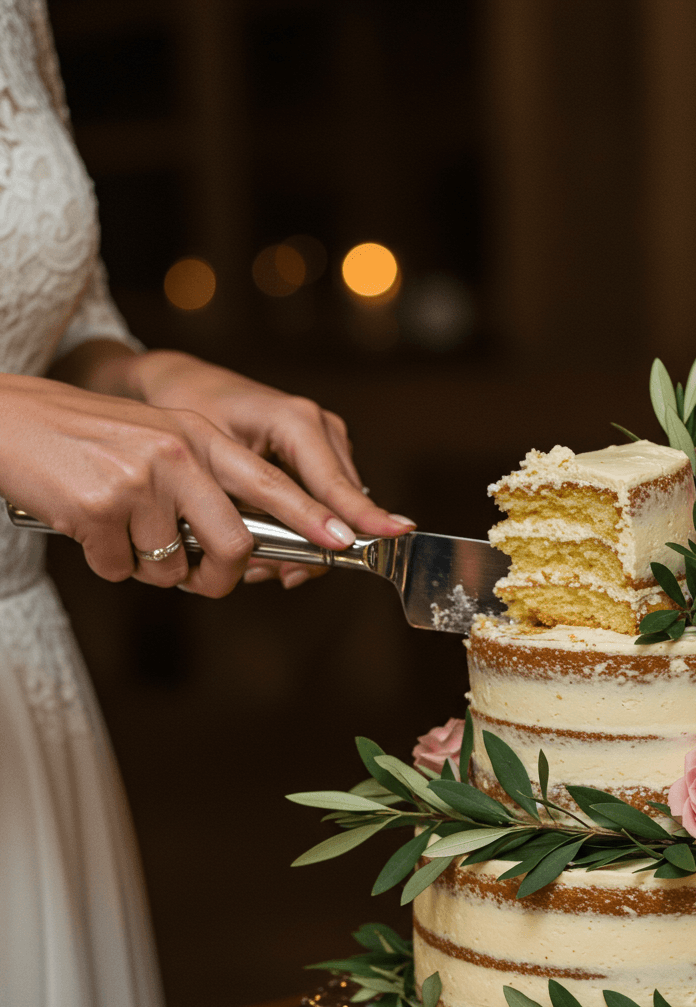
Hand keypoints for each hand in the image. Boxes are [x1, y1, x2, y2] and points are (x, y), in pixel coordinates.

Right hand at [0, 369, 409, 597]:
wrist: (13, 423)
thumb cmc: (91, 442)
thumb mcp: (159, 444)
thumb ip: (206, 485)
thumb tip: (243, 551)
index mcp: (200, 437)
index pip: (272, 484)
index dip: (315, 519)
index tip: (347, 544)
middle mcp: (178, 455)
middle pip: (234, 546)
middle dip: (220, 579)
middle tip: (201, 578)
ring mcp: (139, 481)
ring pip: (172, 567)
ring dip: (149, 567)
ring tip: (121, 528)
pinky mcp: (99, 508)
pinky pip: (122, 570)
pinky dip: (106, 562)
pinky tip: (87, 526)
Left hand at [118, 349, 413, 587]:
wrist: (185, 385)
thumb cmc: (192, 414)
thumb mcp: (213, 464)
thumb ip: (252, 508)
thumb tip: (280, 559)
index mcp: (296, 421)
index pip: (335, 483)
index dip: (360, 517)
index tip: (390, 536)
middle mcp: (321, 427)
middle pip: (343, 503)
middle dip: (317, 547)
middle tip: (278, 575)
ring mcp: (326, 439)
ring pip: (337, 508)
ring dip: (307, 542)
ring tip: (262, 562)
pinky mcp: (322, 453)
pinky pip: (326, 502)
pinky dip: (303, 527)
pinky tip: (267, 542)